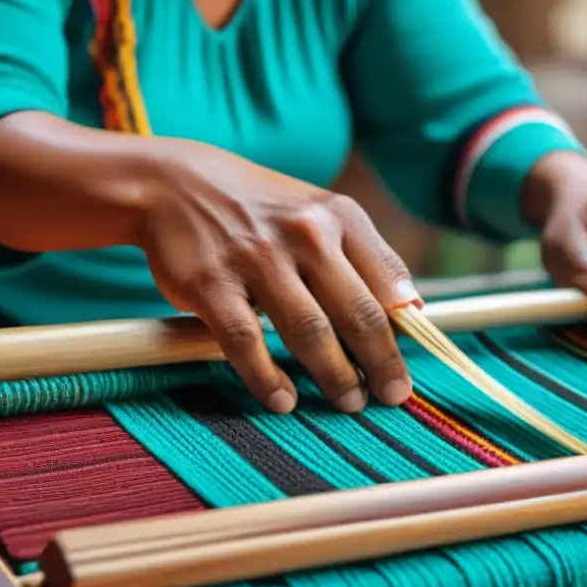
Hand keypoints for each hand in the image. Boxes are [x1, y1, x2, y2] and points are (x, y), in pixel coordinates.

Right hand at [135, 143, 419, 413]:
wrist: (173, 184)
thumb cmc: (260, 210)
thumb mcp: (318, 212)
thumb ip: (366, 255)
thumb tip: (412, 308)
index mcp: (339, 216)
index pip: (388, 282)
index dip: (403, 334)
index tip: (406, 370)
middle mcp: (304, 233)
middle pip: (357, 312)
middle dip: (380, 363)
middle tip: (391, 397)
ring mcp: (257, 258)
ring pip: (310, 331)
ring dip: (334, 375)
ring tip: (348, 402)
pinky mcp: (212, 283)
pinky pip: (247, 342)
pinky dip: (268, 378)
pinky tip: (283, 400)